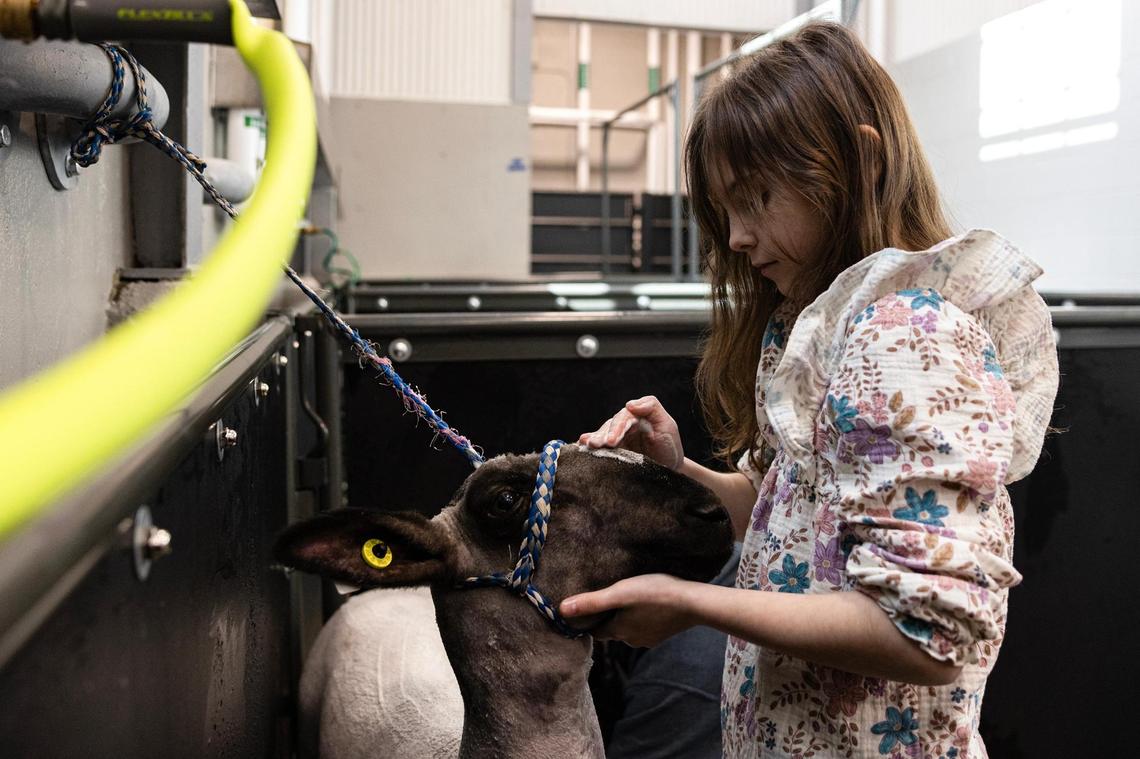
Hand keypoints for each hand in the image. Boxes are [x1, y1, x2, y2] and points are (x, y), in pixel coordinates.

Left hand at [560, 574, 697, 647]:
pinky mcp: (663, 632)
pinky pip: (646, 625)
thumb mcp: (619, 593)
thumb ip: (591, 602)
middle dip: (608, 617)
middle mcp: (632, 640)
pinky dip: (642, 616)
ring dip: (626, 616)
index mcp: (618, 631)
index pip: (595, 631)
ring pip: (630, 627)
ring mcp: (650, 638)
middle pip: (612, 630)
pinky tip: (647, 603)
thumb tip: (562, 610)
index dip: (589, 621)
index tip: (585, 608)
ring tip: (628, 598)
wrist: (693, 603)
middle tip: (607, 598)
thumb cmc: (654, 594)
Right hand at [577, 396, 683, 470]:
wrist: (670, 469)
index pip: (624, 418)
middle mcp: (624, 425)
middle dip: (602, 435)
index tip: (612, 441)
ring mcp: (617, 438)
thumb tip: (629, 404)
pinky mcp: (613, 451)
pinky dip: (589, 446)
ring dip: (595, 440)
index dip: (617, 428)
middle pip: (610, 426)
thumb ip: (652, 408)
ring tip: (587, 446)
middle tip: (595, 445)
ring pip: (603, 435)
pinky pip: (601, 447)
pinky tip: (580, 447)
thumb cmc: (669, 446)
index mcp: (636, 417)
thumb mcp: (667, 425)